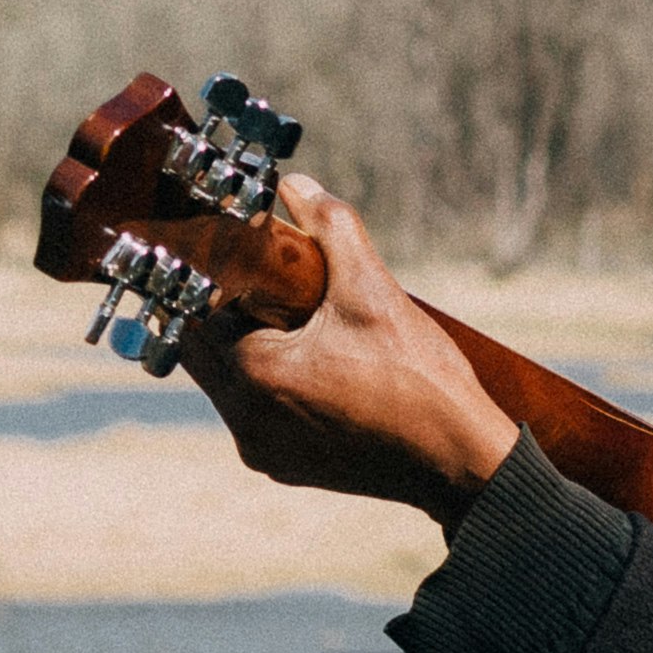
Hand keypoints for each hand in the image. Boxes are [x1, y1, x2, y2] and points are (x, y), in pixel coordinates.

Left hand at [175, 174, 521, 520]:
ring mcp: (262, 450)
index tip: (223, 251)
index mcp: (254, 374)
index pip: (192, 313)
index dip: (204, 277)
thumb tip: (296, 185)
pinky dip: (264, 385)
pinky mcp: (283, 467)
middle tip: (251, 279)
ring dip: (242, 349)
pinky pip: (252, 414)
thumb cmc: (420, 379)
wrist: (461, 463)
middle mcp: (244, 420)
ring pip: (224, 384)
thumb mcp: (373, 290)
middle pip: (201, 351)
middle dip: (221, 312)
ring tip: (282, 317)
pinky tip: (304, 362)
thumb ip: (331, 227)